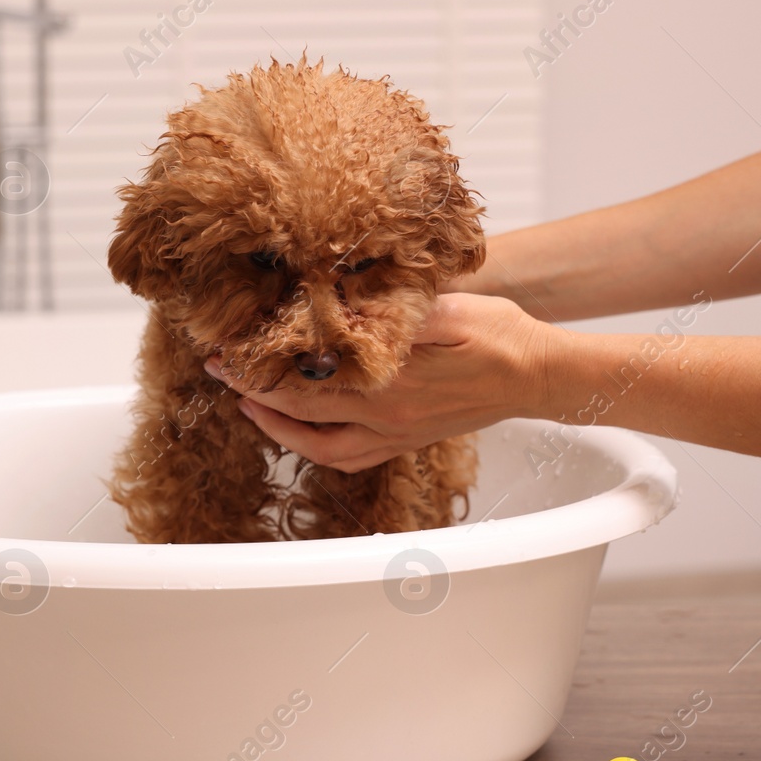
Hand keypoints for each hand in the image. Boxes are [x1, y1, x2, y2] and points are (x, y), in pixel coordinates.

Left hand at [204, 294, 555, 471]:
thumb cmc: (500, 333)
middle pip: (300, 413)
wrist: (539, 374)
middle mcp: (386, 418)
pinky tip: (301, 429)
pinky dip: (314, 445)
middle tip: (220, 372)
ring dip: (278, 427)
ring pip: (319, 446)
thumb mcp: (446, 307)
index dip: (258, 372)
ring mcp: (395, 435)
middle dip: (253, 393)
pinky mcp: (406, 441)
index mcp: (390, 385)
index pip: (304, 383)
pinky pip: (349, 457)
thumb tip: (342, 303)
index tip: (225, 354)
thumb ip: (393, 311)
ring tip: (250, 404)